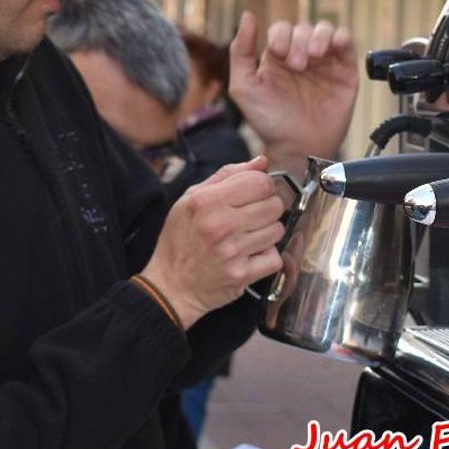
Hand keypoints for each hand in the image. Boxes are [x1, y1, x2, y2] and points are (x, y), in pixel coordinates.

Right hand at [141, 156, 284, 327]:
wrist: (171, 286)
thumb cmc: (180, 240)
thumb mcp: (191, 199)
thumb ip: (227, 175)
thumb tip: (262, 161)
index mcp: (207, 201)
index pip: (260, 182)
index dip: (262, 186)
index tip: (254, 194)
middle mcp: (220, 225)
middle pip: (274, 205)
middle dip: (267, 209)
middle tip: (250, 218)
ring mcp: (232, 252)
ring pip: (277, 230)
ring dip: (267, 233)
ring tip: (247, 238)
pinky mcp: (241, 275)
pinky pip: (275, 257)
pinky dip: (266, 257)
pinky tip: (249, 256)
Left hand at [228, 12, 357, 170]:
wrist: (299, 147)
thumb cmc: (269, 121)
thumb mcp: (244, 86)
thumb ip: (241, 51)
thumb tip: (248, 15)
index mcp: (278, 56)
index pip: (282, 29)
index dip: (281, 36)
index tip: (279, 55)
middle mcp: (302, 55)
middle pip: (304, 28)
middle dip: (299, 41)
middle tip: (297, 65)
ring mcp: (325, 62)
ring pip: (325, 30)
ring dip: (319, 37)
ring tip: (314, 56)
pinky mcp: (345, 70)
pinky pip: (347, 42)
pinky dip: (341, 37)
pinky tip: (333, 48)